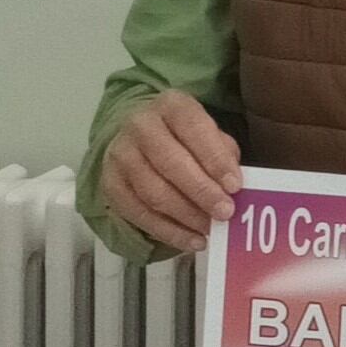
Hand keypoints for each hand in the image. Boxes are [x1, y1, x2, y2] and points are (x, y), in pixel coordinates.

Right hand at [97, 90, 242, 253]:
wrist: (138, 134)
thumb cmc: (185, 136)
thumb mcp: (208, 132)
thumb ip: (222, 152)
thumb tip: (233, 186)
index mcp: (171, 105)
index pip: (194, 129)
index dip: (215, 159)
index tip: (235, 186)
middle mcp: (140, 126)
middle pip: (170, 163)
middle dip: (201, 191)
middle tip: (226, 213)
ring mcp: (120, 155)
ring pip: (152, 191)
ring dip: (185, 216)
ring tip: (211, 230)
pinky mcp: (110, 184)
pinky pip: (138, 214)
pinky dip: (167, 231)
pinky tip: (192, 240)